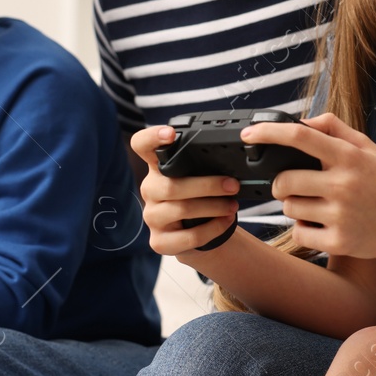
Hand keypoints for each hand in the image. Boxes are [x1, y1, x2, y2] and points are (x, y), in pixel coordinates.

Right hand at [130, 125, 239, 256]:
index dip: (152, 137)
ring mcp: (152, 216)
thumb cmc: (200, 199)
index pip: (142, 146)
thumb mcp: (198, 178)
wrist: (198, 235)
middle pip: (171, 185)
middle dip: (207, 185)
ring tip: (233, 205)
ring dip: (213, 207)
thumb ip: (204, 166)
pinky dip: (212, 229)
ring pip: (181, 210)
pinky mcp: (159, 241)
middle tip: (232, 185)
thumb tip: (232, 159)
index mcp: (157, 168)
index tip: (171, 133)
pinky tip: (225, 222)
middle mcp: (150, 189)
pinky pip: (188, 236)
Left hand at [246, 113, 375, 261]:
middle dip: (281, 183)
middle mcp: (344, 185)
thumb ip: (335, 129)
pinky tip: (322, 224)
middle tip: (293, 185)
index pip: (300, 137)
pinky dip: (304, 229)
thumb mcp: (368, 148)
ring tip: (315, 205)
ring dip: (293, 206)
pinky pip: (300, 233)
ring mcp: (341, 215)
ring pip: (289, 208)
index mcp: (349, 157)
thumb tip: (302, 121)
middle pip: (284, 180)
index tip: (248, 134)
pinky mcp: (340, 242)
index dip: (268, 132)